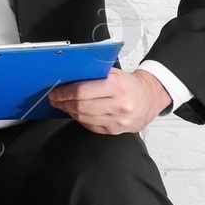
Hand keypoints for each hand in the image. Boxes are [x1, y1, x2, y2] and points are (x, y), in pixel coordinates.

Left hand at [48, 67, 169, 133]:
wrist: (149, 99)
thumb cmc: (128, 84)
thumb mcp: (112, 73)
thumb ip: (92, 74)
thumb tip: (65, 77)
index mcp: (117, 87)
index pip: (82, 91)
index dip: (64, 93)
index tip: (55, 92)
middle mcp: (119, 105)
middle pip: (81, 106)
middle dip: (63, 102)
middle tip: (55, 99)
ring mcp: (118, 121)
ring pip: (83, 118)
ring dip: (69, 111)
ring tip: (63, 104)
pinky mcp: (115, 131)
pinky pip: (90, 126)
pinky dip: (80, 119)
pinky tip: (77, 112)